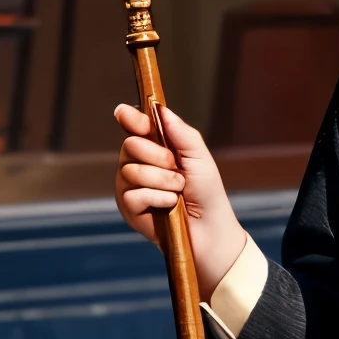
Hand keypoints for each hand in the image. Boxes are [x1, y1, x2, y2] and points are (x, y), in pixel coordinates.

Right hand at [114, 103, 246, 299]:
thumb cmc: (207, 193)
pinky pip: (133, 194)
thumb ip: (182, 133)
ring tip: (178, 191)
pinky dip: (158, 198)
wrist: (210, 229)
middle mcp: (138, 164)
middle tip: (177, 169)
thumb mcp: (199, 158)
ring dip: (163, 181)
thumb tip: (160, 109)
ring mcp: (130, 186)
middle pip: (130, 145)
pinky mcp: (128, 208)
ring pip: (131, 171)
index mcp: (155, 148)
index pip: (134, 126)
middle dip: (158, 156)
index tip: (127, 115)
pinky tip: (169, 206)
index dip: (131, 119)